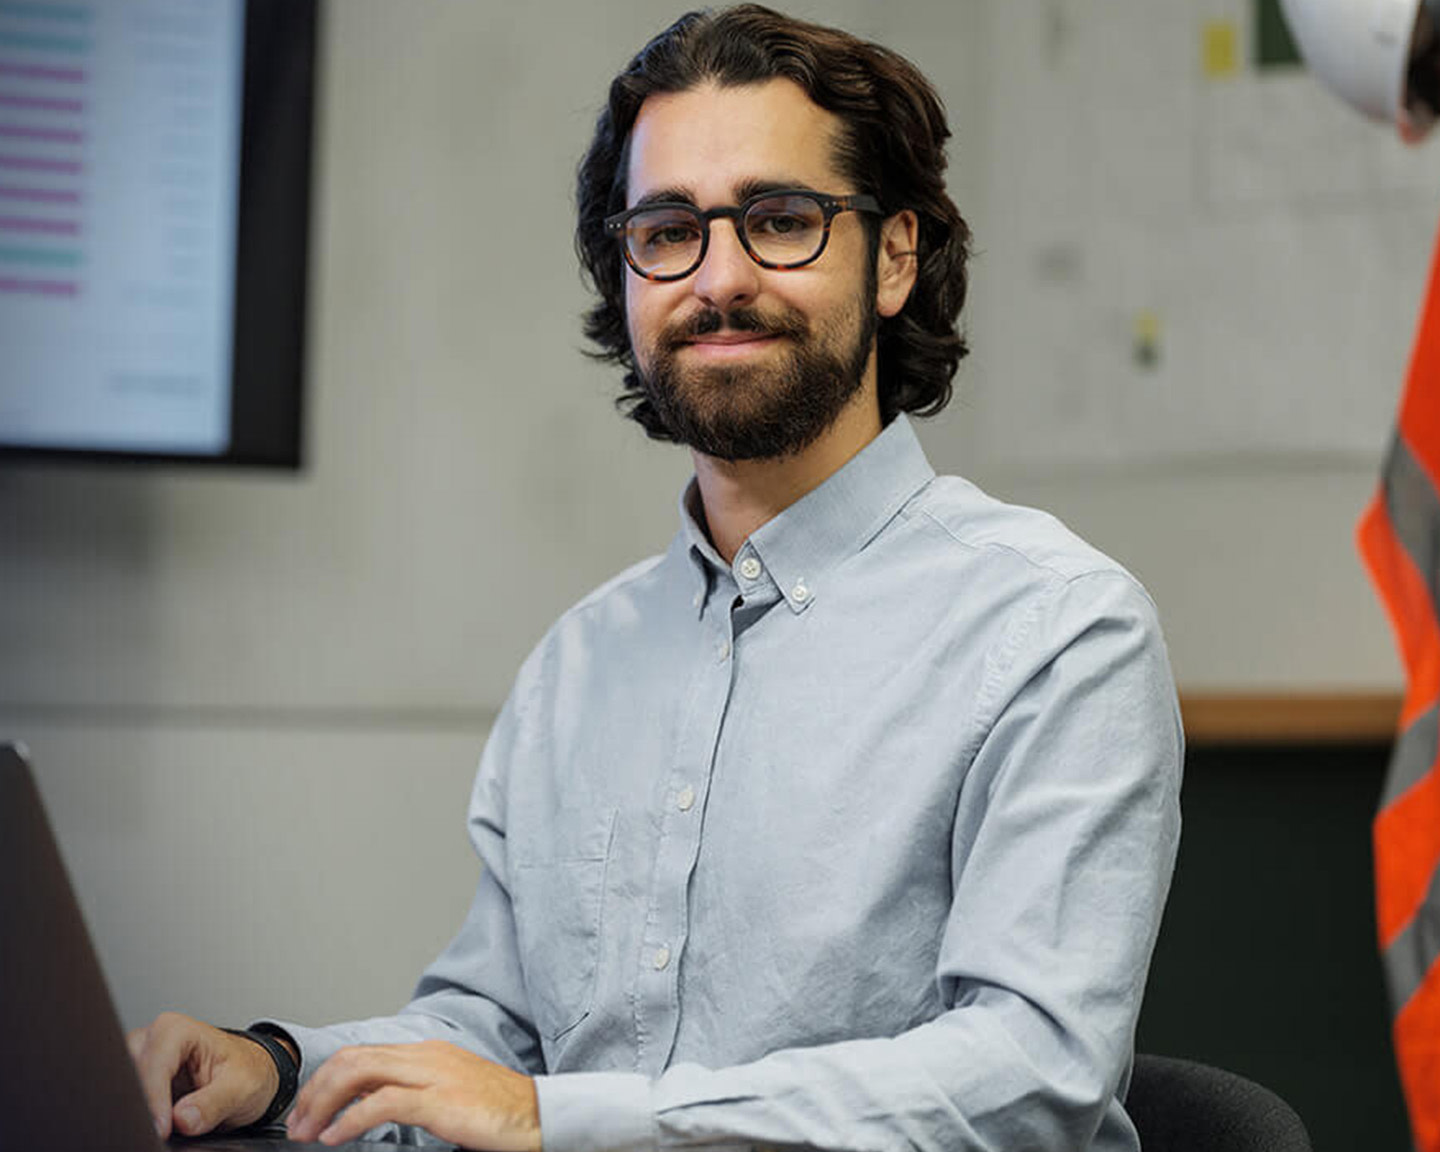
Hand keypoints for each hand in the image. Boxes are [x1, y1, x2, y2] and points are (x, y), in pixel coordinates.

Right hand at [126, 1011, 278, 1137]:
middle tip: (161, 1128)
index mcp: (176, 1031)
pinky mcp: (137, 1083)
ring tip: (164, 1126)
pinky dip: (140, 1114)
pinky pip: (128, 1101)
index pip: (152, 1067)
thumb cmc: (247, 1070)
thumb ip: (214, 1102)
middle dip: (141, 1105)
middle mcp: (152, 1041)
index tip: (163, 1128)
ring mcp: (140, 1062)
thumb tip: (182, 1119)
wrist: (249, 1076)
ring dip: (139, 1110)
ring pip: (122, 1090)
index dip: (154, 1101)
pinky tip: (160, 1123)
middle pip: (128, 1076)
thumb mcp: (243, 1087)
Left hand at [286, 1040, 539, 1150]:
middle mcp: (425, 1056)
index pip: (363, 1054)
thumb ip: (413, 1091)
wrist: (538, 1116)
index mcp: (427, 1052)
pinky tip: (336, 1138)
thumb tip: (372, 1103)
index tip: (308, 1108)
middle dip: (316, 1090)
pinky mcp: (439, 1101)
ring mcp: (432, 1075)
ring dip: (324, 1103)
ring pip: (360, 1073)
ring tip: (308, 1131)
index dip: (327, 1080)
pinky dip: (350, 1120)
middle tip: (297, 1122)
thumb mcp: (448, 1093)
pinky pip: (381, 1104)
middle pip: (353, 1059)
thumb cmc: (497, 1111)